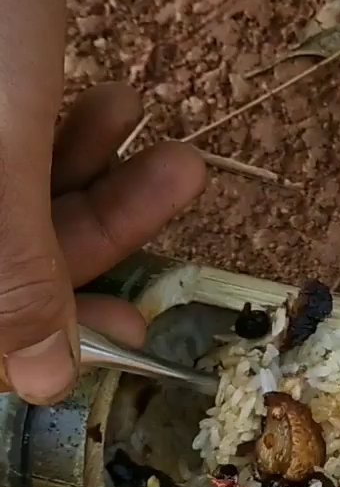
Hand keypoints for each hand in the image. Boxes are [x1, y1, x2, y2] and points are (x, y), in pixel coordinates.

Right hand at [0, 0, 204, 404]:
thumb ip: (18, 271)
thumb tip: (43, 384)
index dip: (48, 340)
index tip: (129, 331)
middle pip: (10, 266)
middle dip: (104, 234)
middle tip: (176, 204)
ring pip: (22, 203)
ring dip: (104, 177)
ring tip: (166, 143)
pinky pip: (16, 152)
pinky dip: (72, 132)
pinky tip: (121, 102)